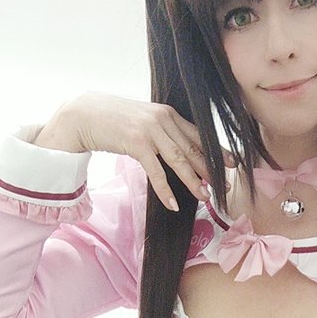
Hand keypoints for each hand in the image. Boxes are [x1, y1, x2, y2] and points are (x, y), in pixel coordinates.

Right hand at [38, 92, 234, 210]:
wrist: (84, 113)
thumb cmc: (115, 121)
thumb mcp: (144, 122)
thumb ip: (163, 133)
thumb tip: (181, 151)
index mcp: (168, 114)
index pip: (198, 135)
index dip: (216, 151)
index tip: (232, 164)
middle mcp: (163, 119)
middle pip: (193, 149)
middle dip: (210, 169)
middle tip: (224, 186)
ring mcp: (150, 131)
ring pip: (179, 160)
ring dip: (193, 181)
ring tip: (205, 197)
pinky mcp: (136, 143)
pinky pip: (156, 171)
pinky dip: (165, 189)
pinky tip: (173, 204)